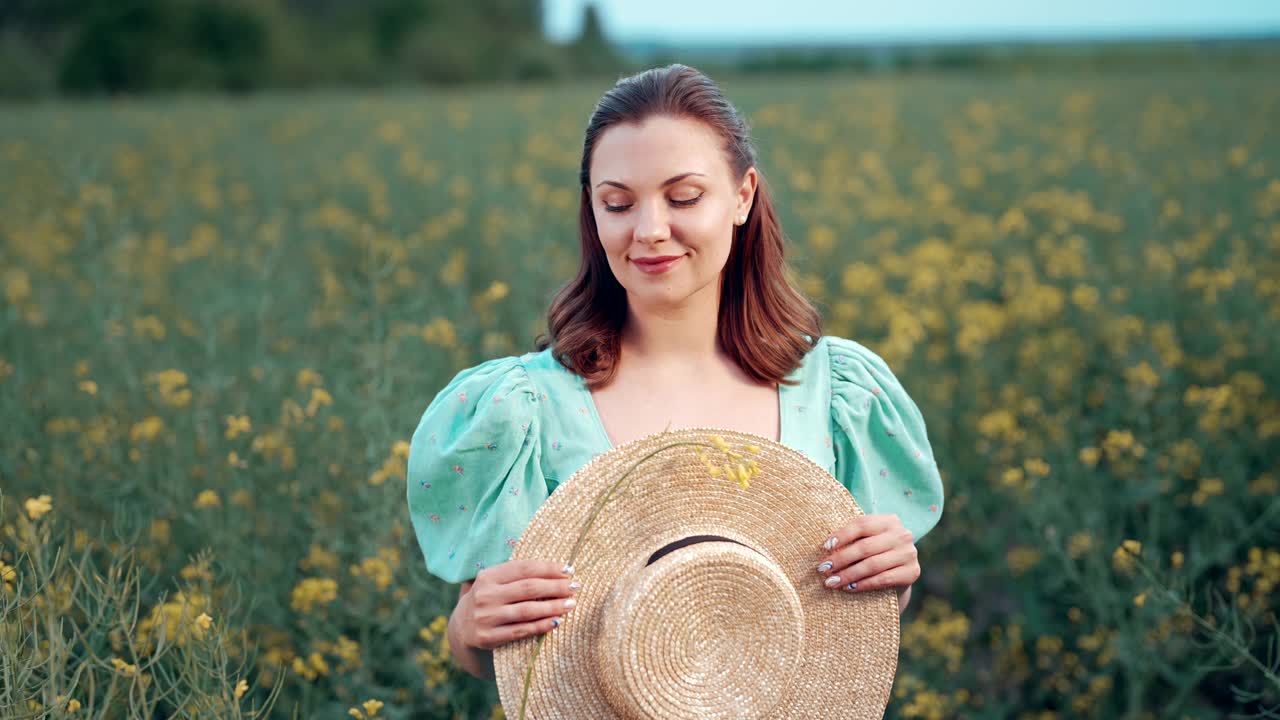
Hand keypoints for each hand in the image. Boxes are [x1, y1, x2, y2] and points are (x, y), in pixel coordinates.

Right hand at [451, 559, 579, 649]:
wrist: (461, 629)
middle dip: (556, 586)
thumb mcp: (493, 582)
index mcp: (488, 576)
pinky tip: (557, 622)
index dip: (549, 568)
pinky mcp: (489, 638)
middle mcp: (485, 595)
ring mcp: (486, 617)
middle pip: (528, 588)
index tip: (569, 570)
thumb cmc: (488, 599)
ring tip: (571, 604)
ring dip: (553, 606)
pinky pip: (521, 631)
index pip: (524, 568)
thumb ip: (516, 574)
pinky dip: (541, 626)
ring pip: (527, 610)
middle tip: (575, 587)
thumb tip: (557, 568)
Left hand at [814, 514, 918, 595]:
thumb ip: (852, 538)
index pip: (862, 524)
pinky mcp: (912, 572)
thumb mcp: (865, 540)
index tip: (825, 547)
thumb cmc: (874, 553)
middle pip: (865, 547)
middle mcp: (902, 534)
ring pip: (873, 564)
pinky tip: (849, 588)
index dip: (842, 535)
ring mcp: (909, 553)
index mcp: (889, 520)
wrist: (898, 575)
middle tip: (823, 569)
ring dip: (848, 574)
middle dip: (841, 559)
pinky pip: (883, 579)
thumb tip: (825, 547)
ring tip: (831, 582)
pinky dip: (864, 584)